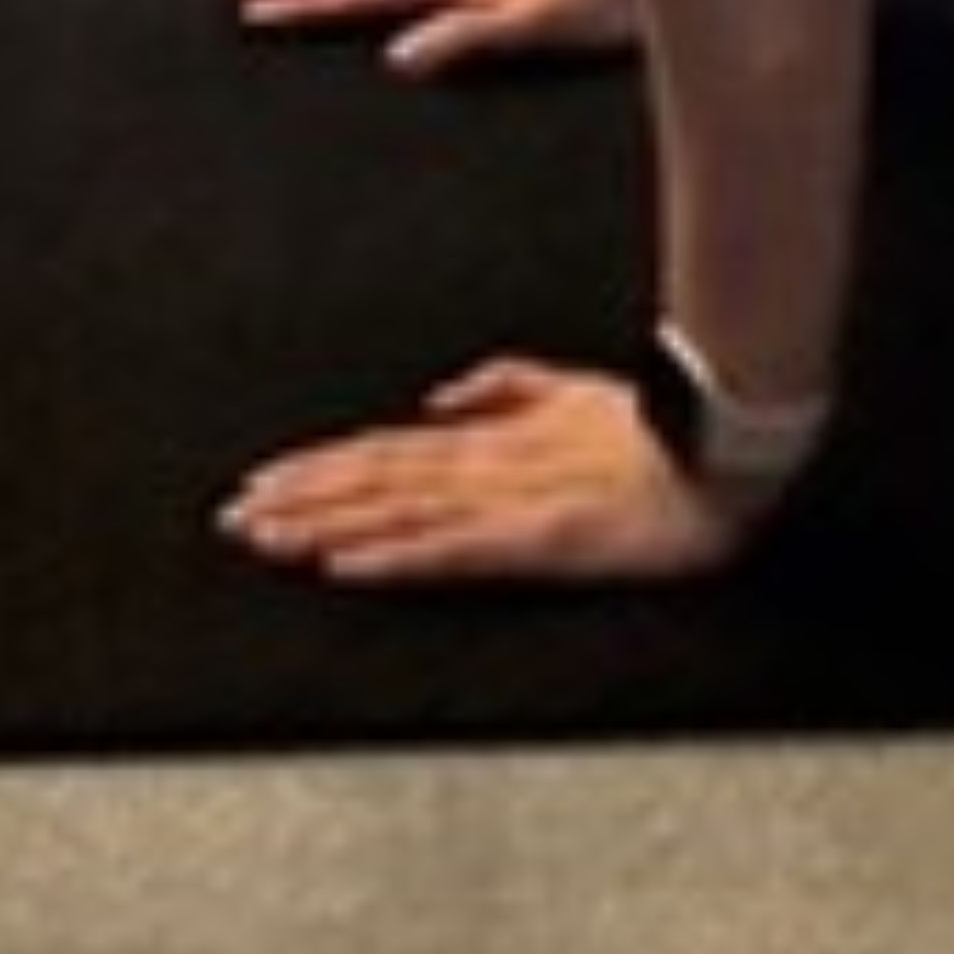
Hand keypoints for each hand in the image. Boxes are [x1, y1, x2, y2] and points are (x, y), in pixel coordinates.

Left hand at [216, 357, 750, 596]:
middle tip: (231, 517)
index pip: (385, 453)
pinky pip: (450, 552)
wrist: (721, 456)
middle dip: (299, 498)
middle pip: (373, 479)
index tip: (262, 482)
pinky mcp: (535, 540)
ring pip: (395, 511)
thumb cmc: (658, 433)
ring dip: (324, 524)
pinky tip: (346, 565)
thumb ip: (507, 388)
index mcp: (492, 441)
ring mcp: (507, 503)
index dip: (320, 466)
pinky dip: (392, 556)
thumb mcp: (573, 395)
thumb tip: (441, 395)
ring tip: (266, 538)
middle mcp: (486, 467)